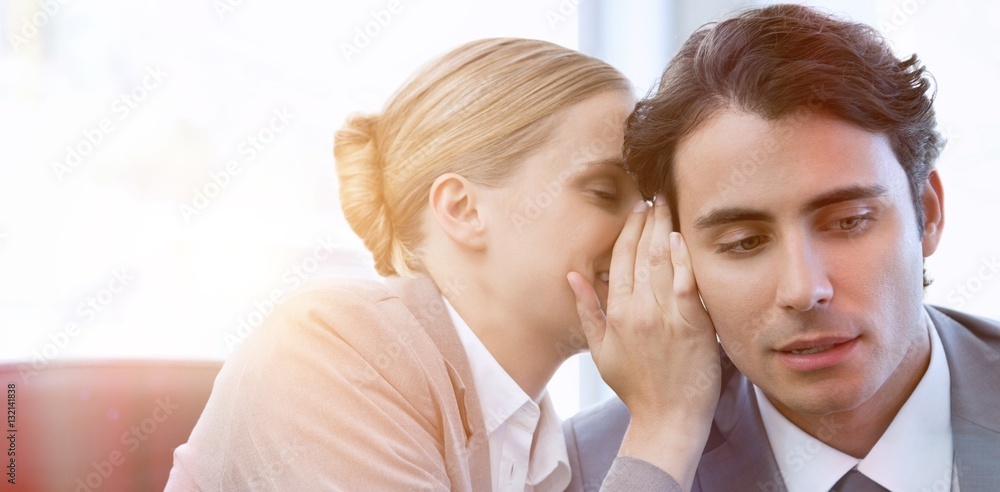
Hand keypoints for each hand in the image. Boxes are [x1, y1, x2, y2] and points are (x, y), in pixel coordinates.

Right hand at [567, 195, 719, 489]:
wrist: (667, 418)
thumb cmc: (635, 388)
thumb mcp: (600, 351)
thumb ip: (587, 311)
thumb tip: (572, 276)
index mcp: (615, 314)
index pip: (620, 260)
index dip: (628, 231)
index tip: (636, 211)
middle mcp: (637, 310)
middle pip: (642, 254)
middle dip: (648, 221)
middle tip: (656, 197)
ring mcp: (665, 317)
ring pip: (663, 262)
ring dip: (665, 230)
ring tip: (669, 206)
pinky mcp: (692, 325)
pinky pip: (687, 283)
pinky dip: (684, 259)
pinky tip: (682, 237)